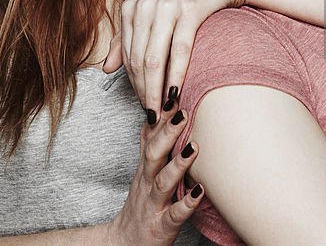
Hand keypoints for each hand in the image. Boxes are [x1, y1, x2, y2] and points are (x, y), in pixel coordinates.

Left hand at [103, 0, 243, 115]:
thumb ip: (125, 39)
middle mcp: (144, 6)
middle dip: (144, 92)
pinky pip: (179, 51)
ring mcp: (167, 7)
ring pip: (155, 59)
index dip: (133, 84)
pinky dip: (176, 76)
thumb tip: (106, 69)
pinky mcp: (190, 10)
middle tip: (152, 115)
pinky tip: (176, 93)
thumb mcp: (149, 12)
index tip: (143, 104)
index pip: (128, 56)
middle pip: (139, 60)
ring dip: (156, 90)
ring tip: (161, 111)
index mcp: (130, 7)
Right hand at [106, 105, 203, 244]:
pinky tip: (200, 191)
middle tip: (182, 112)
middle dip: (167, 133)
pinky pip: (175, 214)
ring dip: (178, 164)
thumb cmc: (142, 204)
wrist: (125, 244)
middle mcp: (147, 183)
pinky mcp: (162, 226)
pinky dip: (187, 203)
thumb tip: (157, 113)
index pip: (150, 137)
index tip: (172, 94)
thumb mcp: (143, 172)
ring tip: (193, 147)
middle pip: (153, 154)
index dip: (161, 117)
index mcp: (145, 168)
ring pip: (163, 182)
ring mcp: (153, 204)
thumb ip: (150, 144)